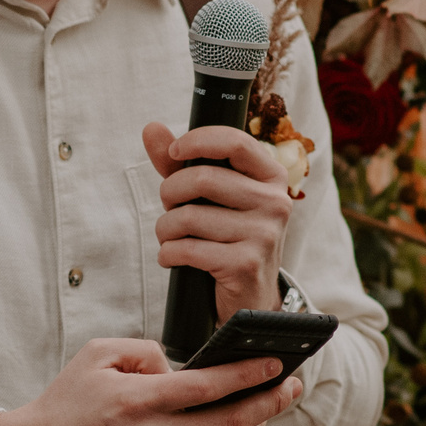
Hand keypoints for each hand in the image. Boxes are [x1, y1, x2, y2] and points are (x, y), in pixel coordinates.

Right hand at [0, 337, 303, 425]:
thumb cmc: (64, 403)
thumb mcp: (97, 355)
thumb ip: (144, 351)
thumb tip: (179, 366)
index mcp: (141, 400)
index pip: (211, 386)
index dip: (250, 375)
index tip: (276, 363)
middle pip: (231, 424)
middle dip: (270, 403)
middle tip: (292, 387)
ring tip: (264, 409)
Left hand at [143, 122, 292, 321]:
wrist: (249, 297)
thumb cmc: (225, 236)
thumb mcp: (207, 196)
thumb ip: (180, 163)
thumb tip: (151, 128)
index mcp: (270, 177)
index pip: (234, 141)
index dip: (196, 141)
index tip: (174, 153)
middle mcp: (275, 202)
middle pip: (202, 178)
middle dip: (170, 194)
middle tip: (170, 208)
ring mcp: (264, 234)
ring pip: (188, 216)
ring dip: (165, 229)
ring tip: (171, 237)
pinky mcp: (246, 264)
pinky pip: (186, 249)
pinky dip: (168, 254)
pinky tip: (173, 257)